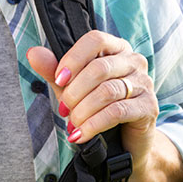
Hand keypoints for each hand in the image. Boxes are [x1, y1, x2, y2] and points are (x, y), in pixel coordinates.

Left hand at [27, 31, 157, 165]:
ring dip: (83, 110)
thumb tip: (33, 53)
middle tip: (63, 109)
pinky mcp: (149, 107)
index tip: (59, 79)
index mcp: (116, 48)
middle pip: (100, 68)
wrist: (125, 141)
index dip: (74, 58)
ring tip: (72, 124)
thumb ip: (55, 70)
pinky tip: (81, 135)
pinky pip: (117, 111)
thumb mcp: (73, 88)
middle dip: (75, 91)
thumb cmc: (98, 107)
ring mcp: (144, 83)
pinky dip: (94, 125)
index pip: (95, 40)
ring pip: (107, 91)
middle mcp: (134, 61)